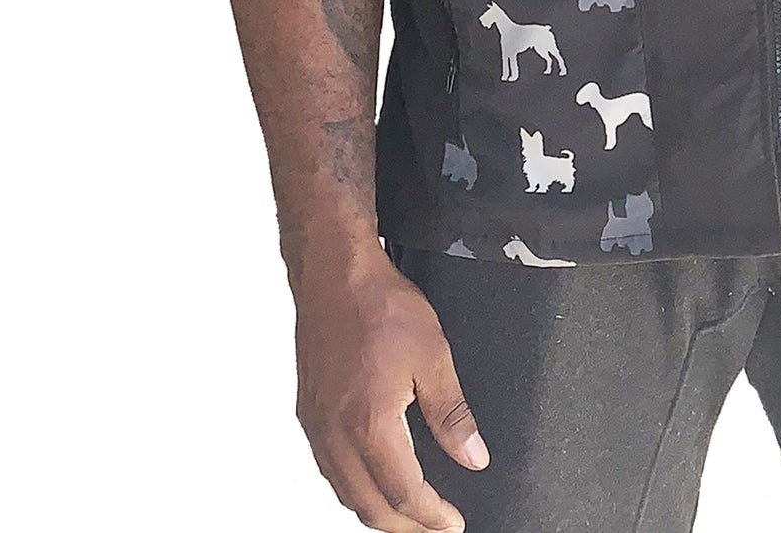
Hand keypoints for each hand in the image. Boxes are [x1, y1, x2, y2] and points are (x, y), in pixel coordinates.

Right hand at [292, 247, 487, 532]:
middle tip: (433, 527)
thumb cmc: (378, 305)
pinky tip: (367, 480)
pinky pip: (328, 469)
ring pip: (344, 493)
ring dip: (376, 511)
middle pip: (370, 506)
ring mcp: (317, 426)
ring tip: (406, 514)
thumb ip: (452, 414)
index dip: (431, 516)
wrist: (333, 273)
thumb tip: (472, 455)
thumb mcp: (433, 355)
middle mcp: (336, 434)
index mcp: (370, 425)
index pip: (404, 494)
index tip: (452, 523)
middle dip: (405, 526)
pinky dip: (352, 488)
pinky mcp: (308, 413)